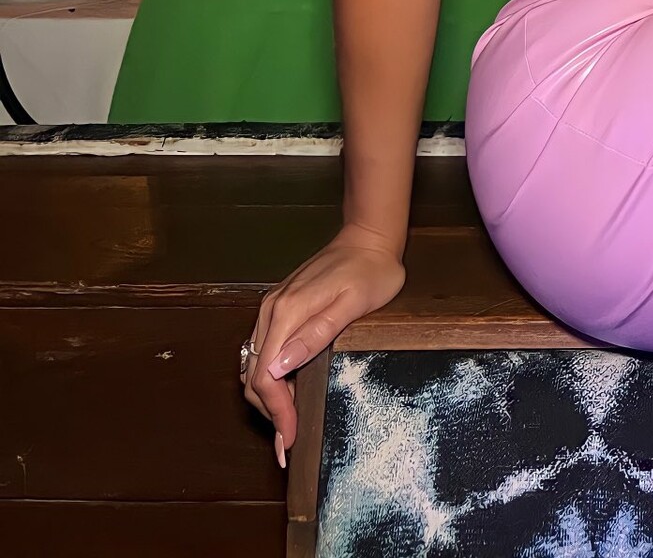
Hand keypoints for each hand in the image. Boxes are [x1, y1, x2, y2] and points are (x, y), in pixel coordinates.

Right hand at [242, 227, 404, 457]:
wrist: (369, 238)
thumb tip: (279, 367)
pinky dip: (270, 377)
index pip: (265, 375)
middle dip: (270, 412)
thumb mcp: (352, 305)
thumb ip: (315, 334)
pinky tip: (289, 391)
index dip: (276, 412)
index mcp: (287, 311)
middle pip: (254, 375)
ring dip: (268, 397)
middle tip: (290, 441)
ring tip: (290, 423)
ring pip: (254, 365)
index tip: (291, 440)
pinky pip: (263, 350)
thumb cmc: (372, 271)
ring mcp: (273, 308)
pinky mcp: (279, 307)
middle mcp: (271, 310)